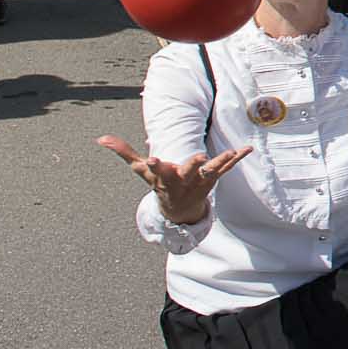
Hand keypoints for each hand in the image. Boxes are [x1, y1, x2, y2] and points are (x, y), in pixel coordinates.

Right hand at [97, 135, 251, 225]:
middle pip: (187, 172)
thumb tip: (100, 139)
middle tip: (197, 157)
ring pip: (211, 170)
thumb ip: (123, 152)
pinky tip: (247, 148)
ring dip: (220, 161)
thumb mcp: (141, 170)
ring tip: (230, 152)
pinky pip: (227, 168)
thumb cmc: (159, 184)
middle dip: (192, 165)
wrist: (178, 209)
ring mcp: (200, 180)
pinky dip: (236, 158)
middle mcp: (183, 179)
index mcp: (164, 177)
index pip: (157, 170)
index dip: (154, 165)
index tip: (151, 160)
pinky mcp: (214, 178)